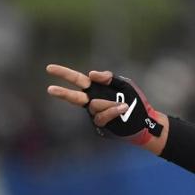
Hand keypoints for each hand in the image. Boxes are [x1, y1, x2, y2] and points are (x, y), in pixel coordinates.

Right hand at [45, 64, 168, 153]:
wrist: (145, 120)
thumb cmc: (134, 100)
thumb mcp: (124, 85)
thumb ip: (108, 78)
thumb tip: (91, 74)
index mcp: (96, 89)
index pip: (77, 80)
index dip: (63, 74)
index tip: (49, 68)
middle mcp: (92, 101)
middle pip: (74, 96)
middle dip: (63, 93)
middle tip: (50, 89)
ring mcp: (95, 114)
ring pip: (94, 105)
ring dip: (109, 103)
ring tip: (124, 105)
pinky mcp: (101, 126)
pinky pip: (102, 116)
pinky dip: (112, 111)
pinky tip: (123, 108)